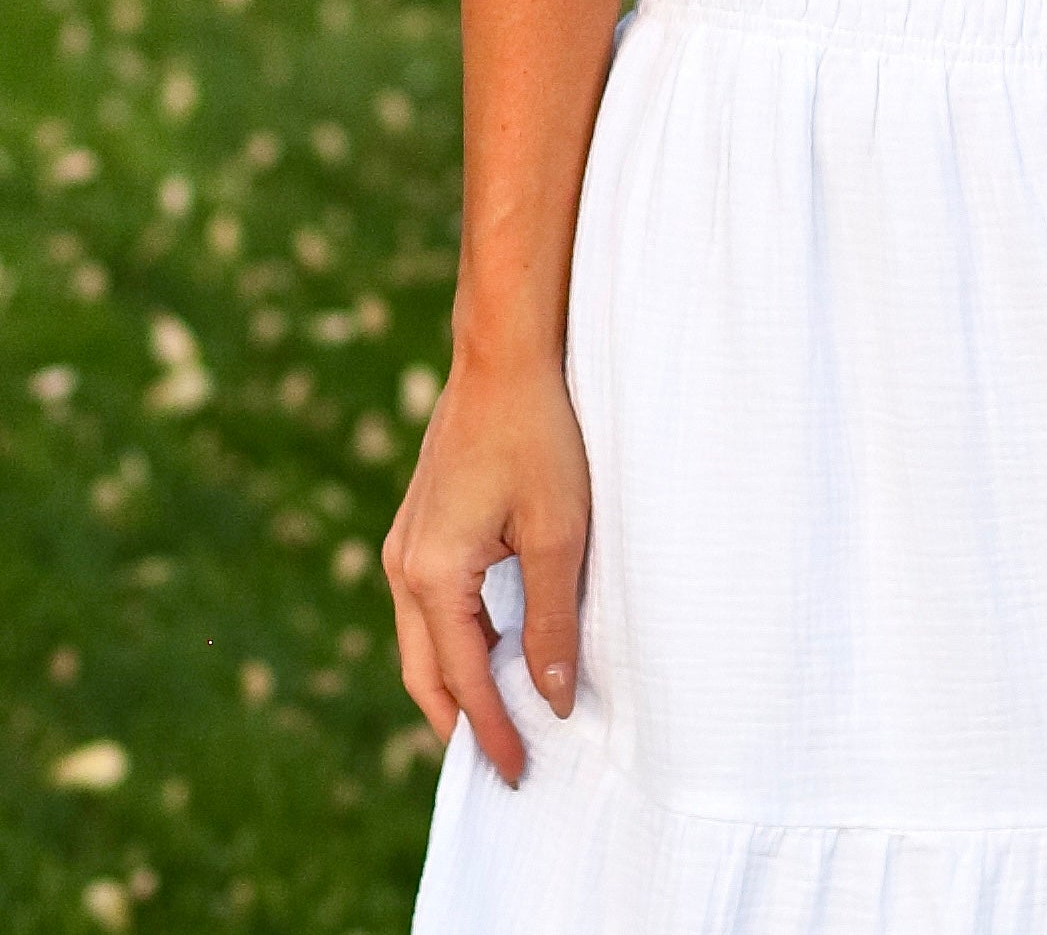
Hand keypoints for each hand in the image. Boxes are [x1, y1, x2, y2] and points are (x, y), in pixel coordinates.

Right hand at [382, 353, 591, 783]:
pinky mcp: (417, 526)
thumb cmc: (536, 436)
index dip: (492, 732)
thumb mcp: (558, 533)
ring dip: (454, 685)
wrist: (502, 356)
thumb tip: (552, 699)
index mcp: (432, 576)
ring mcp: (404, 545)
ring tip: (496, 722)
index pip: (463, 681)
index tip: (518, 775)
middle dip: (460, 724)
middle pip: (425, 674)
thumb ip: (552, 621)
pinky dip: (453, 643)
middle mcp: (404, 567)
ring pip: (421, 643)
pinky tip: (490, 652)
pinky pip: (425, 607)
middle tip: (501, 767)